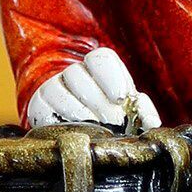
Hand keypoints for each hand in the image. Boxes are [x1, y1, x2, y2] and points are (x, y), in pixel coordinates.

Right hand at [27, 48, 160, 133]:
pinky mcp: (38, 104)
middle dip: (98, 101)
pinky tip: (76, 130)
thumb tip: (152, 122)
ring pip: (60, 89)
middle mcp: (74, 72)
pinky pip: (44, 106)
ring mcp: (53, 86)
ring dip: (80, 111)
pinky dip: (61, 118)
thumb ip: (142, 111)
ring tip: (97, 128)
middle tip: (113, 122)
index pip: (101, 58)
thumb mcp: (129, 113)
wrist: (78, 132)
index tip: (122, 97)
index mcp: (98, 67)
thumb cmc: (110, 119)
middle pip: (79, 74)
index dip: (111, 76)